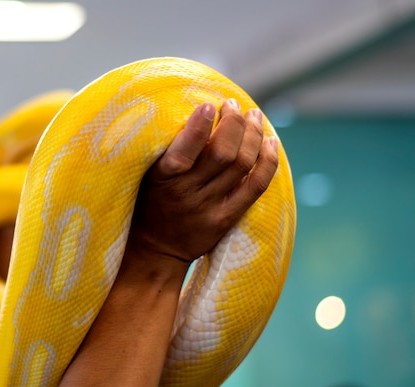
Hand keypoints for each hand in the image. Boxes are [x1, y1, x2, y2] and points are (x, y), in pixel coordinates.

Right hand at [127, 98, 278, 262]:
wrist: (155, 250)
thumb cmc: (148, 202)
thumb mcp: (146, 176)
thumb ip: (168, 151)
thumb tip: (199, 112)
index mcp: (162, 179)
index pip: (184, 151)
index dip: (199, 127)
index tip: (208, 105)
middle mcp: (186, 194)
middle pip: (222, 153)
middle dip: (233, 122)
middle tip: (233, 104)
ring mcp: (208, 208)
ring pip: (242, 165)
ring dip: (252, 134)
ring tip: (253, 115)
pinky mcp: (225, 219)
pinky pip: (255, 187)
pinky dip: (267, 162)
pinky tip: (270, 142)